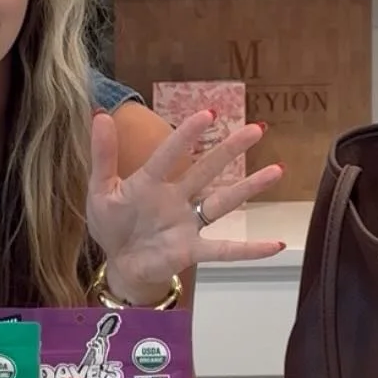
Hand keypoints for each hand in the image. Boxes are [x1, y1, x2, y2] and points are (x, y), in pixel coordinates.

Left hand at [87, 110, 284, 301]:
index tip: (209, 114)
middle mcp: (176, 198)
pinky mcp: (192, 250)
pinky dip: (249, 249)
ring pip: (223, 202)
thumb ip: (103, 155)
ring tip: (277, 170)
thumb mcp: (101, 190)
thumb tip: (100, 115)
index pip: (170, 154)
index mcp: (151, 182)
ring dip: (249, 187)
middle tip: (256, 130)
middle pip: (208, 169)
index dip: (187, 135)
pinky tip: (274, 245)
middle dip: (231, 149)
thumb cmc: (113, 224)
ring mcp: (187, 224)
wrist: (120, 264)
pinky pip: (225, 250)